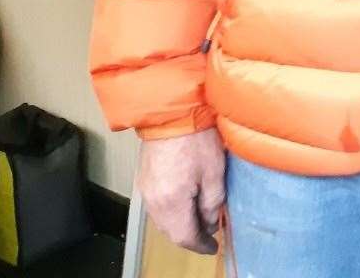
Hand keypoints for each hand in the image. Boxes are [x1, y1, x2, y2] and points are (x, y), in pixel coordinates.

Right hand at [137, 128, 225, 254]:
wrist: (173, 112)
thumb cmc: (197, 139)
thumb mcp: (214, 173)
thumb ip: (212, 203)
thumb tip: (210, 222)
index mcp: (171, 202)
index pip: (184, 236)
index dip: (200, 245)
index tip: (213, 246)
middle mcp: (153, 200)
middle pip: (170, 231)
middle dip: (190, 236)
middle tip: (209, 235)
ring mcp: (145, 189)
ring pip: (162, 220)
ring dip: (179, 224)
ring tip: (199, 221)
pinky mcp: (144, 178)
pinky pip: (157, 206)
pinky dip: (171, 212)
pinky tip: (184, 205)